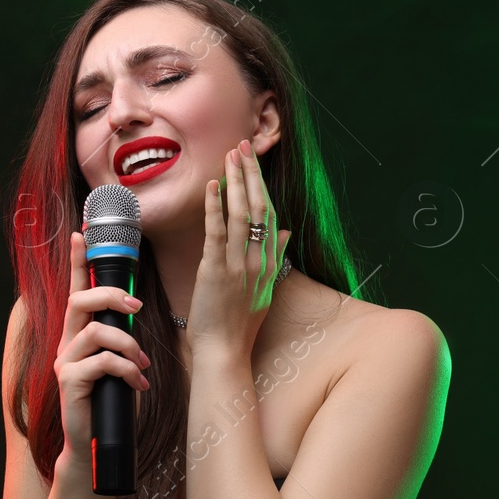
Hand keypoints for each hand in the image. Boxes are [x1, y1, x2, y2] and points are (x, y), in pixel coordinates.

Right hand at [53, 231, 151, 465]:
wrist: (93, 443)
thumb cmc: (110, 401)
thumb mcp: (118, 363)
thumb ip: (120, 337)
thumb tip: (135, 311)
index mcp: (78, 335)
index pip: (75, 290)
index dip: (78, 262)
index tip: (81, 233)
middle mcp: (66, 344)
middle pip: (80, 301)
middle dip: (112, 296)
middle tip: (138, 307)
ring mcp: (65, 363)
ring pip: (95, 332)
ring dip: (128, 344)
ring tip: (143, 365)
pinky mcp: (70, 382)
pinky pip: (101, 363)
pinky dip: (126, 370)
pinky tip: (138, 384)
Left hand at [188, 137, 291, 360]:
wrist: (225, 353)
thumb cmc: (239, 326)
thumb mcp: (264, 292)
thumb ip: (276, 259)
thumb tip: (286, 232)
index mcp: (270, 265)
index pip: (271, 216)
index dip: (263, 186)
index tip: (255, 162)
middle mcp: (259, 261)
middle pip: (261, 208)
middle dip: (252, 174)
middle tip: (243, 145)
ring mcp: (239, 265)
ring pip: (242, 215)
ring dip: (237, 182)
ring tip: (231, 155)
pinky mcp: (217, 271)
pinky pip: (217, 233)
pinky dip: (215, 208)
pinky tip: (212, 186)